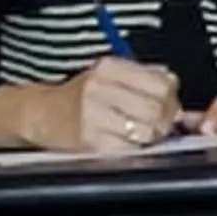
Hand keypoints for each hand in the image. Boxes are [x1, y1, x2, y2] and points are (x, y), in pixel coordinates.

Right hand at [24, 58, 181, 152]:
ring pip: (146, 131)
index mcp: (110, 67)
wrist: (42, 114)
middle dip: (165, 120)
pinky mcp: (89, 140)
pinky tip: (125, 143)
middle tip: (160, 124)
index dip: (171, 98)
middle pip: (156, 108)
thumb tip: (174, 86)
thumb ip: (143, 77)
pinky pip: (128, 149)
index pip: (162, 82)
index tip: (169, 104)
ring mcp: (93, 115)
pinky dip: (133, 148)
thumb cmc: (79, 97)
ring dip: (151, 137)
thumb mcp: (109, 75)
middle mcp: (100, 87)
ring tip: (141, 133)